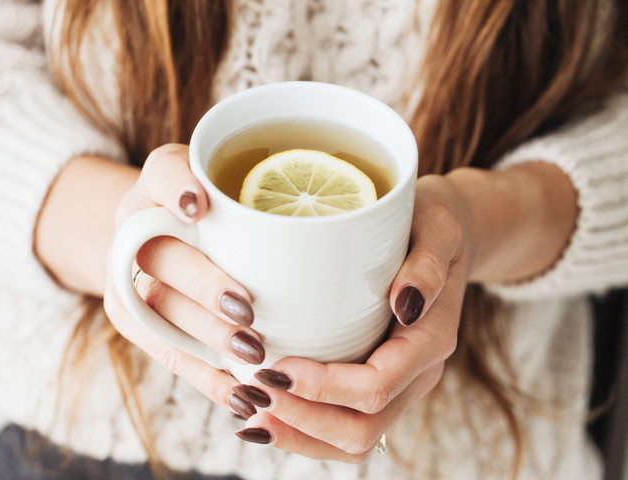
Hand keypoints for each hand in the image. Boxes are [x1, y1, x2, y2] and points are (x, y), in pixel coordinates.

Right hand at [103, 144, 265, 417]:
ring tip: (255, 357)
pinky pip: (164, 351)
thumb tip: (354, 221)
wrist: (165, 235)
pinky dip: (205, 376)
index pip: (162, 174)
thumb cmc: (223, 209)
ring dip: (208, 336)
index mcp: (161, 181)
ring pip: (162, 310)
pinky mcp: (134, 318)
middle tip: (248, 311)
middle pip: (162, 257)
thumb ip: (274, 192)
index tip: (199, 208)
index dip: (176, 190)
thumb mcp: (240, 187)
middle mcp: (136, 226)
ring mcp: (128, 274)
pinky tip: (241, 394)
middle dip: (205, 286)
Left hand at [231, 174, 472, 461]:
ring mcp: (399, 383)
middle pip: (362, 428)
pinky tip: (267, 412)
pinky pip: (346, 423)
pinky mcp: (378, 381)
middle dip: (302, 420)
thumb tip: (406, 305)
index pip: (377, 386)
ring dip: (299, 434)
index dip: (324, 387)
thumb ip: (427, 265)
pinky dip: (305, 428)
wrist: (446, 239)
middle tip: (251, 394)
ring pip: (353, 439)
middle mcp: (417, 373)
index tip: (276, 368)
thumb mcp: (438, 227)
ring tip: (250, 415)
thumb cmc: (435, 225)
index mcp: (431, 341)